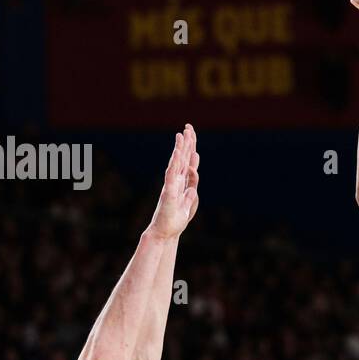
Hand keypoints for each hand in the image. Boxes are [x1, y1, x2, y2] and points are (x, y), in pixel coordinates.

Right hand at [150, 124, 199, 238]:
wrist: (165, 233)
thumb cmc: (175, 219)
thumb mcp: (189, 205)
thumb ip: (191, 192)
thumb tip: (193, 183)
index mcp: (181, 183)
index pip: (187, 163)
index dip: (190, 149)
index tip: (191, 135)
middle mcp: (176, 181)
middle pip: (182, 158)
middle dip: (186, 142)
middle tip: (188, 126)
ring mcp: (171, 185)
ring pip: (176, 163)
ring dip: (180, 148)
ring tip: (182, 134)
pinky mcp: (169, 192)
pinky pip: (171, 175)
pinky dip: (174, 163)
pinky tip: (176, 153)